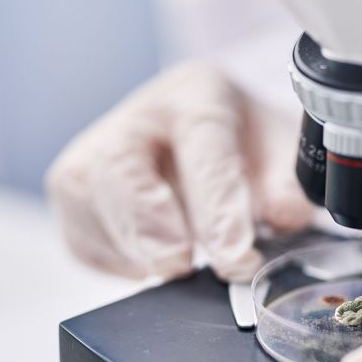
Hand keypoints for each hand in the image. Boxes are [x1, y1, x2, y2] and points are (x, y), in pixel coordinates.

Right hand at [45, 62, 312, 281]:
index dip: (217, 206)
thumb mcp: (284, 156)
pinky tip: (150, 262)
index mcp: (197, 94)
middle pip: (118, 166)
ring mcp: (93, 149)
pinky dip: (115, 260)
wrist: (203, 142)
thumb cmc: (244, 146)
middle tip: (182, 267)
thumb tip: (285, 215)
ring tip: (176, 266)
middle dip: (149, 227)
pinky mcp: (71, 191)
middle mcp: (137, 115)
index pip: (201, 143)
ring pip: (86, 199)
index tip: (235, 257)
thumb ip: (290, 185)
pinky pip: (80, 235)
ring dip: (132, 248)